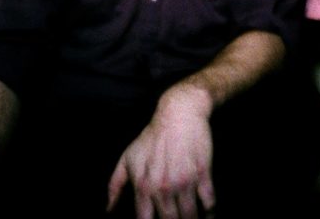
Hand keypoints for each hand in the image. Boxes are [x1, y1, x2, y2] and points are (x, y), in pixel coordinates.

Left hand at [106, 86, 214, 218]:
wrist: (179, 112)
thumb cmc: (152, 135)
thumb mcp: (128, 157)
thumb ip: (115, 185)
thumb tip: (109, 210)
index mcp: (144, 186)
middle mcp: (163, 188)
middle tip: (176, 218)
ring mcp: (185, 181)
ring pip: (190, 215)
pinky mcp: (203, 172)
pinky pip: (209, 201)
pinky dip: (210, 211)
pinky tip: (209, 214)